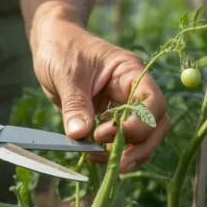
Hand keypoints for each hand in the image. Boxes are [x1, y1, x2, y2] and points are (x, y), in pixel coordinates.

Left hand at [31, 19, 168, 172]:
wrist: (51, 43)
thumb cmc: (62, 48)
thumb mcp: (66, 73)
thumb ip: (75, 104)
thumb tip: (81, 134)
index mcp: (130, 72)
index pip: (153, 102)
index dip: (138, 124)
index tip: (106, 134)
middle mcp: (133, 91)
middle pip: (156, 125)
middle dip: (141, 147)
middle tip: (115, 162)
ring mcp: (123, 106)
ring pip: (143, 138)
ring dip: (127, 154)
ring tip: (99, 160)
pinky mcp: (109, 119)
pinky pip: (120, 142)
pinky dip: (110, 154)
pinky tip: (92, 155)